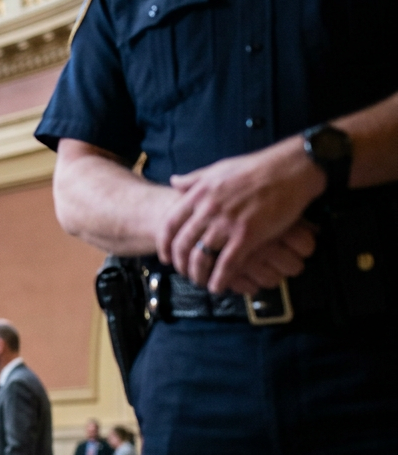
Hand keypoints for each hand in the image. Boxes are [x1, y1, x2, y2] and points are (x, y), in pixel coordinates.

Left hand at [158, 136, 324, 292]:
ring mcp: (227, 223)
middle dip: (180, 264)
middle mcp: (208, 210)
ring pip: (201, 257)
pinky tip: (218, 286)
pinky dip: (219, 279)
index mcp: (199, 194)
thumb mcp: (218, 169)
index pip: (170, 224)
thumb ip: (194, 180)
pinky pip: (227, 263)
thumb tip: (173, 182)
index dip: (164, 244)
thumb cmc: (256, 168)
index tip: (166, 256)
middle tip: (184, 274)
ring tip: (201, 282)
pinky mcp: (248, 234)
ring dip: (198, 274)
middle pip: (183, 244)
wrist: (291, 169)